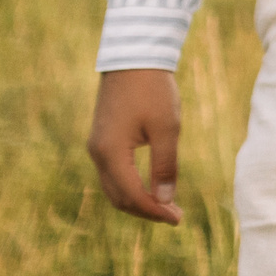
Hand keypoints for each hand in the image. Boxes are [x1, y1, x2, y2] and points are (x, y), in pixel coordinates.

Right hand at [87, 68, 183, 224]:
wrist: (133, 57)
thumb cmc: (153, 90)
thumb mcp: (167, 128)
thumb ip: (165, 165)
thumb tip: (165, 200)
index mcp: (110, 153)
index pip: (131, 196)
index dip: (154, 211)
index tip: (178, 219)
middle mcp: (98, 154)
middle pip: (119, 198)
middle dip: (146, 210)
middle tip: (175, 216)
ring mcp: (97, 146)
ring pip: (114, 187)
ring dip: (138, 200)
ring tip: (166, 205)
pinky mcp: (102, 139)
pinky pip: (113, 173)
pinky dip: (131, 186)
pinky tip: (151, 186)